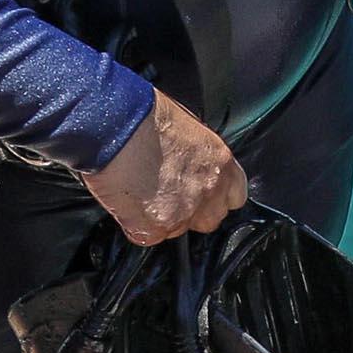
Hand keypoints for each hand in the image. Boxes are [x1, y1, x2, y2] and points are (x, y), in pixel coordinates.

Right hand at [83, 90, 247, 243]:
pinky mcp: (156, 227)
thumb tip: (188, 168)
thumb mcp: (188, 130)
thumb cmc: (145, 116)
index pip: (234, 196)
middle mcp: (209, 191)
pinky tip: (125, 201)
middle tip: (165, 193)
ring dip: (162, 219)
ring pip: (177, 229)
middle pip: (209, 219)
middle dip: (191, 212)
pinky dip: (135, 225)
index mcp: (220, 163)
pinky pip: (147, 236)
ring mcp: (184, 212)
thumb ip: (197, 158)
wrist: (117, 124)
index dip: (215, 197)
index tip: (202, 193)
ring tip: (140, 192)